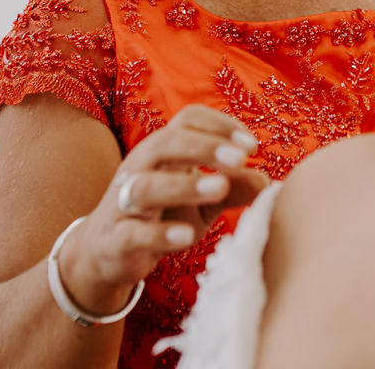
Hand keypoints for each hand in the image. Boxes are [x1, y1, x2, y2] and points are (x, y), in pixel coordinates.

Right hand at [55, 105, 268, 314]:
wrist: (108, 253)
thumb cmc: (165, 216)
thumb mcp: (204, 202)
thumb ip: (234, 189)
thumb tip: (266, 181)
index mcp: (164, 151)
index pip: (187, 120)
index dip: (219, 125)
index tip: (251, 145)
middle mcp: (140, 168)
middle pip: (165, 143)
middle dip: (205, 146)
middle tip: (241, 158)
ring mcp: (123, 203)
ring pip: (145, 185)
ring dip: (184, 185)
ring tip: (220, 188)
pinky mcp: (116, 240)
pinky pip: (133, 232)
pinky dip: (160, 234)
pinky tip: (187, 236)